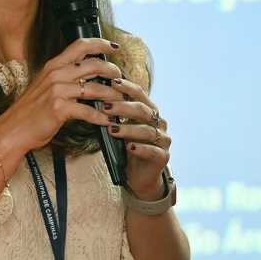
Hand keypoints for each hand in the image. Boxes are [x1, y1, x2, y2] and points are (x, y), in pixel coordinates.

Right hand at [0, 37, 125, 156]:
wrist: (13, 129)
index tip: (115, 47)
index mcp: (54, 65)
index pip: (80, 45)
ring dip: (113, 96)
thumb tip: (88, 74)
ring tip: (121, 101)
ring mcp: (58, 91)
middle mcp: (56, 74)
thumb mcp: (46, 85)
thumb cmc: (31, 109)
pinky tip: (109, 121)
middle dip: (113, 71)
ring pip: (96, 88)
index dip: (100, 43)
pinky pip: (89, 111)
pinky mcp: (60, 108)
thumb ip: (65, 76)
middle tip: (122, 79)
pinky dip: (102, 117)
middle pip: (94, 64)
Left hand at [102, 74, 171, 199]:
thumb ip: (116, 116)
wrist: (140, 177)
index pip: (140, 95)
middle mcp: (159, 123)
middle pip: (143, 111)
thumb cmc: (129, 149)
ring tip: (112, 129)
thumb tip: (97, 100)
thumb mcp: (121, 130)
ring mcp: (163, 140)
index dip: (127, 88)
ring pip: (147, 131)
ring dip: (128, 129)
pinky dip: (140, 148)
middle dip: (123, 107)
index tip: (112, 82)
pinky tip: (129, 147)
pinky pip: (152, 150)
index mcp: (150, 113)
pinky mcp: (163, 157)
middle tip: (104, 107)